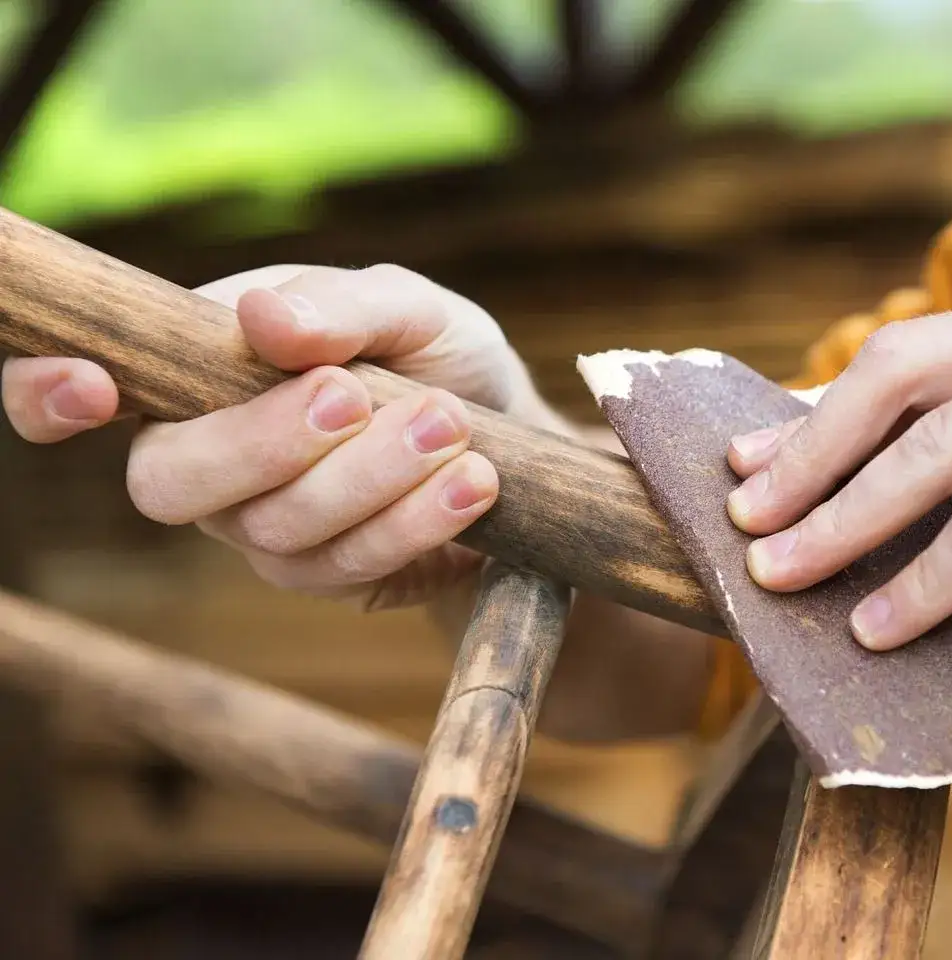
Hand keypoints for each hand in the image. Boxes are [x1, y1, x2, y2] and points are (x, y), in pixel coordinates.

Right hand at [2, 263, 567, 610]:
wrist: (511, 429)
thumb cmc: (437, 352)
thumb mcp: (408, 307)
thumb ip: (340, 306)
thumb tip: (261, 317)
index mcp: (198, 367)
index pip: (77, 387)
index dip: (47, 394)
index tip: (93, 387)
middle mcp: (210, 456)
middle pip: (169, 482)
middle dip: (261, 442)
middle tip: (352, 395)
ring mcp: (263, 525)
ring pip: (272, 528)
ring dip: (367, 476)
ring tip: (448, 424)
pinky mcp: (329, 574)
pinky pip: (347, 565)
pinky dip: (415, 518)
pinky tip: (472, 480)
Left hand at [724, 283, 951, 681]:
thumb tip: (846, 487)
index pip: (910, 358)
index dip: (819, 413)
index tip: (749, 462)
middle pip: (899, 381)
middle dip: (810, 456)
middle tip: (746, 517)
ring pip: (931, 456)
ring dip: (842, 524)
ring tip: (782, 575)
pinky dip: (924, 585)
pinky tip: (878, 629)